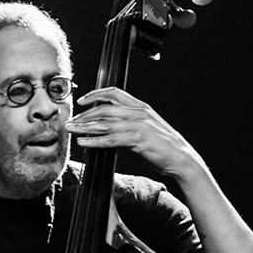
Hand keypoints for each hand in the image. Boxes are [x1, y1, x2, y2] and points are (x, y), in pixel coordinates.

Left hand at [69, 87, 205, 184]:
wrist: (182, 159)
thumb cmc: (163, 145)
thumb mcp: (146, 127)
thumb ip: (129, 122)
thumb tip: (107, 124)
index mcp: (141, 107)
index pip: (114, 93)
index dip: (95, 94)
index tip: (82, 100)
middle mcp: (139, 113)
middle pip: (105, 108)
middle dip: (84, 114)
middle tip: (70, 121)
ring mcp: (139, 125)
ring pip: (105, 123)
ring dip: (84, 126)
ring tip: (71, 129)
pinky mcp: (139, 140)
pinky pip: (111, 139)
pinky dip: (95, 140)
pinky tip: (83, 142)